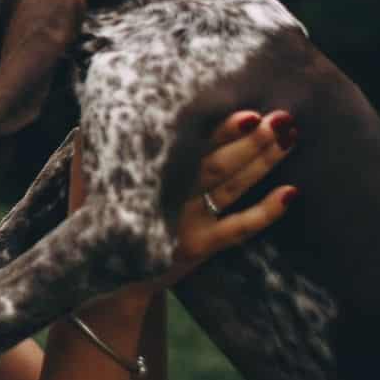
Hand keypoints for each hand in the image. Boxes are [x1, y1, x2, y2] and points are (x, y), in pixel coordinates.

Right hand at [69, 109, 297, 300]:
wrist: (99, 276)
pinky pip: (238, 230)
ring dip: (263, 163)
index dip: (222, 130)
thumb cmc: (95, 212)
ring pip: (233, 189)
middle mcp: (170, 198)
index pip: (191, 147)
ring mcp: (187, 224)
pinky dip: (266, 213)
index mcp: (148, 175)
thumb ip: (93, 140)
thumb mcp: (87, 174)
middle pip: (218, 165)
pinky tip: (292, 193)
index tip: (249, 112)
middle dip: (250, 141)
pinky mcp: (200, 248)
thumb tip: (97, 103)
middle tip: (280, 117)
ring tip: (290, 136)